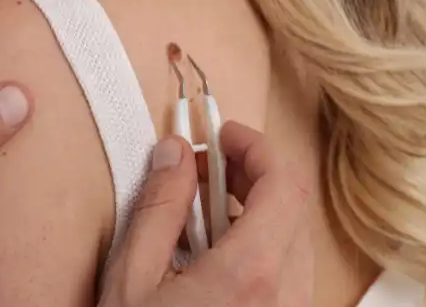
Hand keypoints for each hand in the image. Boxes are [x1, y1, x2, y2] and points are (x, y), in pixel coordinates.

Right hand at [100, 121, 313, 306]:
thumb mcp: (132, 280)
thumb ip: (158, 208)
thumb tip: (176, 151)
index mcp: (251, 276)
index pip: (284, 185)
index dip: (256, 148)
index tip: (222, 135)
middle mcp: (285, 296)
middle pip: (292, 208)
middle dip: (253, 174)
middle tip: (208, 165)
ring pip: (294, 239)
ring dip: (257, 208)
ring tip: (206, 207)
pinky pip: (288, 271)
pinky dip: (260, 243)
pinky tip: (216, 251)